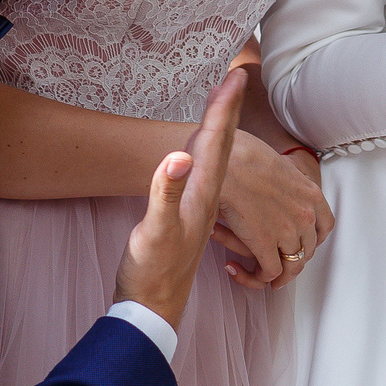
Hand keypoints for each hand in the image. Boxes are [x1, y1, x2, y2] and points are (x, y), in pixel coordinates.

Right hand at [114, 66, 247, 330]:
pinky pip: (205, 178)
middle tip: (234, 79)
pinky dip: (205, 158)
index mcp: (201, 192)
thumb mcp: (155, 232)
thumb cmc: (152, 271)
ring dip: (221, 131)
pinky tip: (198, 155)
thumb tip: (180, 155)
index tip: (234, 75)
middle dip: (227, 110)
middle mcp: (206, 196)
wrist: (151, 309)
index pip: (216, 140)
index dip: (223, 106)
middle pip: (223, 146)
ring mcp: (200, 207)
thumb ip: (166, 193)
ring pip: (218, 161)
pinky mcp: (189, 217)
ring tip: (224, 107)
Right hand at [210, 133, 332, 289]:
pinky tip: (244, 270)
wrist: (229, 161)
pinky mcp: (265, 245)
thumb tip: (275, 189)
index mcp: (311, 195)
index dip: (314, 240)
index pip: (326, 226)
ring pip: (291, 266)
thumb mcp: (280, 165)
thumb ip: (285, 183)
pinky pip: (270, 271)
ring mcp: (288, 232)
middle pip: (308, 250)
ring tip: (265, 277)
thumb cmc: (245, 155)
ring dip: (279, 275)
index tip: (303, 244)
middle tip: (280, 264)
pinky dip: (259, 276)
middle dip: (294, 259)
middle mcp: (305, 216)